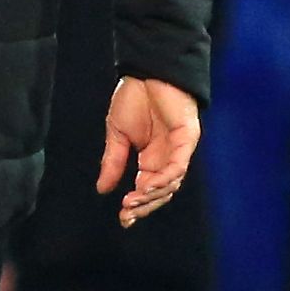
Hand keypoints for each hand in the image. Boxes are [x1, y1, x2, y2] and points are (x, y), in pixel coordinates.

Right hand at [97, 76, 200, 228]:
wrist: (146, 71)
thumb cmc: (133, 97)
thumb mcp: (116, 135)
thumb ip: (112, 162)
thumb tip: (102, 189)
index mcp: (150, 159)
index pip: (146, 190)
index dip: (137, 207)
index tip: (123, 219)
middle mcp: (166, 158)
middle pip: (161, 193)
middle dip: (144, 206)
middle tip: (127, 214)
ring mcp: (178, 150)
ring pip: (171, 183)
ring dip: (152, 196)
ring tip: (133, 201)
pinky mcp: (187, 138)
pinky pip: (178, 166)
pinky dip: (164, 178)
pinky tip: (147, 185)